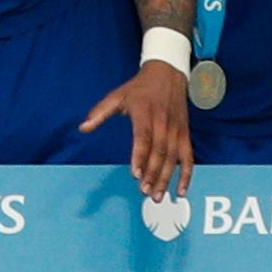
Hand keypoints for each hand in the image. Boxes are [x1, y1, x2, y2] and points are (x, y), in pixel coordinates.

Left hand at [82, 62, 194, 198]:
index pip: (144, 137)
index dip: (140, 156)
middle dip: (153, 173)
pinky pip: (188, 157)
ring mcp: (177, 130)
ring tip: (158, 195)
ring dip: (167, 178)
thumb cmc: (139, 89)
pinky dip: (187, 174)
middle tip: (144, 191)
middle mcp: (163, 122)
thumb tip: (82, 128)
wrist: (167, 75)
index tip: (135, 174)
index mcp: (145, 112)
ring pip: (174, 158)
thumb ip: (100, 112)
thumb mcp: (116, 96)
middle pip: (160, 152)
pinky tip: (181, 190)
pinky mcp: (185, 134)